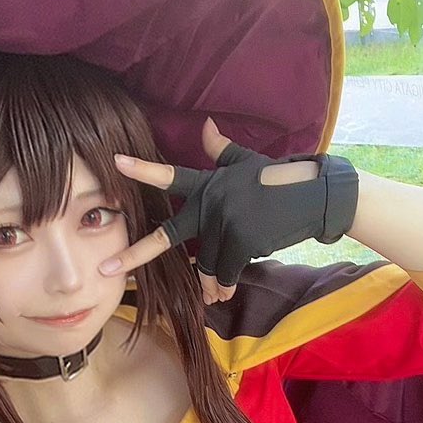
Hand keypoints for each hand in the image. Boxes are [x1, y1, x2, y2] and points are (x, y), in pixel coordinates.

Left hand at [98, 120, 352, 303]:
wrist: (314, 196)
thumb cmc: (279, 179)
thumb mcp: (246, 162)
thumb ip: (220, 151)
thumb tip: (205, 125)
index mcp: (208, 183)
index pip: (170, 177)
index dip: (143, 170)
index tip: (116, 162)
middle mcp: (210, 202)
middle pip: (168, 236)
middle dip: (135, 254)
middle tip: (108, 268)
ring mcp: (225, 222)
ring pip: (206, 263)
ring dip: (211, 282)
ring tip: (215, 296)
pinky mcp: (242, 240)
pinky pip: (225, 272)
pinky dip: (226, 284)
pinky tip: (226, 293)